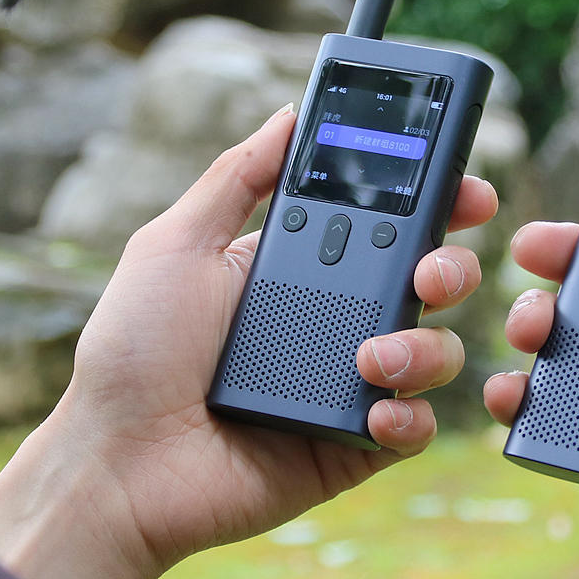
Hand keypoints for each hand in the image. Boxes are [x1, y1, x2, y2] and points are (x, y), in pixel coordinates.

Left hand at [0, 105, 496, 578]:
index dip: (434, 201)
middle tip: (430, 271)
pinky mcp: (350, 448)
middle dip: (452, 266)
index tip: (464, 187)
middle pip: (427, 281)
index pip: (384, 223)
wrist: (114, 465)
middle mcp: (332, 322)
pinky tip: (375, 407)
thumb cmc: (131, 353)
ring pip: (434, 352)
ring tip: (374, 356)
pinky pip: (412, 427)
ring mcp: (346, 386)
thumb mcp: (176, 245)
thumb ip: (237, 177)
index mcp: (298, 268)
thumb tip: (291, 114)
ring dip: (426, 345)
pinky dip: (409, 415)